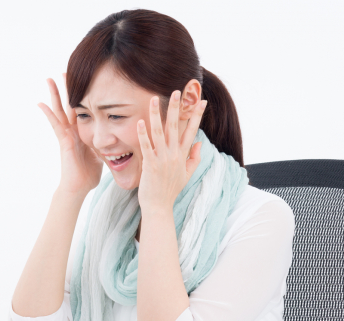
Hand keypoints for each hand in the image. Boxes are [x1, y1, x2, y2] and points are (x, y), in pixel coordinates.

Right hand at [37, 74, 102, 196]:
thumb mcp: (101, 154)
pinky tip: (40, 103)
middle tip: (64, 71)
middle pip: (69, 105)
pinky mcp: (63, 141)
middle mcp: (73, 130)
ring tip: (49, 79)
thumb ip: (106, 145)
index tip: (83, 80)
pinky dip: (48, 113)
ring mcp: (66, 135)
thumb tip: (119, 141)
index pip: (82, 109)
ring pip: (60, 110)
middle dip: (67, 89)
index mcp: (82, 132)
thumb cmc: (89, 173)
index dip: (82, 95)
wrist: (79, 187)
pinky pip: (55, 124)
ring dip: (54, 94)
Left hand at [137, 90, 206, 213]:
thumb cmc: (171, 189)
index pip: (192, 130)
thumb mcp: (187, 174)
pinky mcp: (150, 164)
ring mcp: (162, 159)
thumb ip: (194, 158)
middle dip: (176, 108)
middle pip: (176, 127)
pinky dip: (143, 134)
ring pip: (160, 132)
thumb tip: (199, 142)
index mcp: (183, 155)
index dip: (197, 115)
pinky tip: (141, 122)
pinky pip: (146, 146)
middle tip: (177, 91)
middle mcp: (174, 154)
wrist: (159, 206)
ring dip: (157, 115)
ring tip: (154, 99)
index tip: (202, 101)